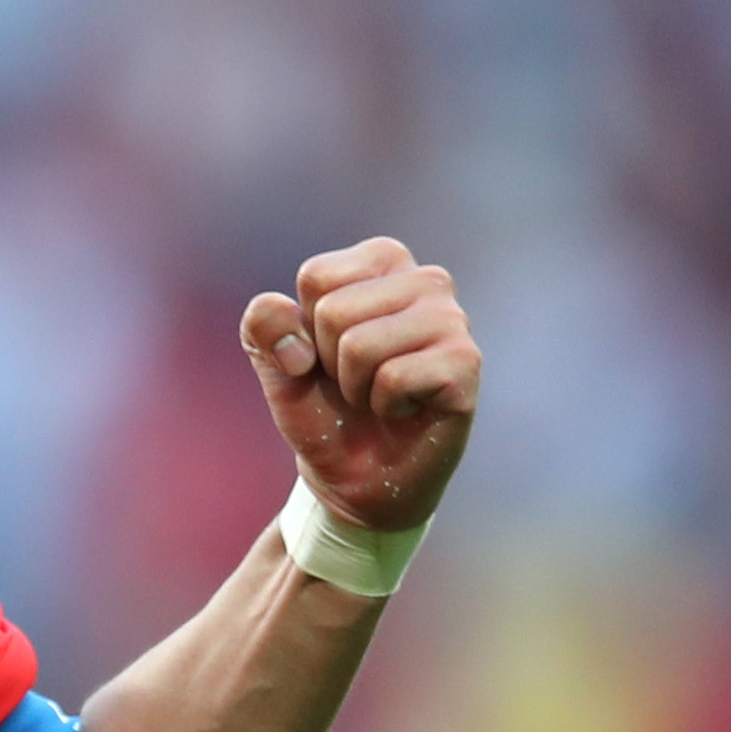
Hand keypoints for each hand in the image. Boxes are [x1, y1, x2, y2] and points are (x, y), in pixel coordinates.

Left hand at [240, 238, 478, 532]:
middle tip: (357, 379)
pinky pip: (394, 378)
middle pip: (334, 311)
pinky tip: (405, 409)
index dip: (305, 327)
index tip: (328, 351)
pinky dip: (384, 405)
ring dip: (355, 385)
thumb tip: (297, 342)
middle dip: (329, 359)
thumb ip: (264, 323)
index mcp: (383, 260)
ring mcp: (454, 321)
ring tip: (379, 393)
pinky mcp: (466, 364)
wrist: (354, 471)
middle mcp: (427, 280)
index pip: (316, 277)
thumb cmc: (321, 403)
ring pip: (361, 345)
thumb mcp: (274, 357)